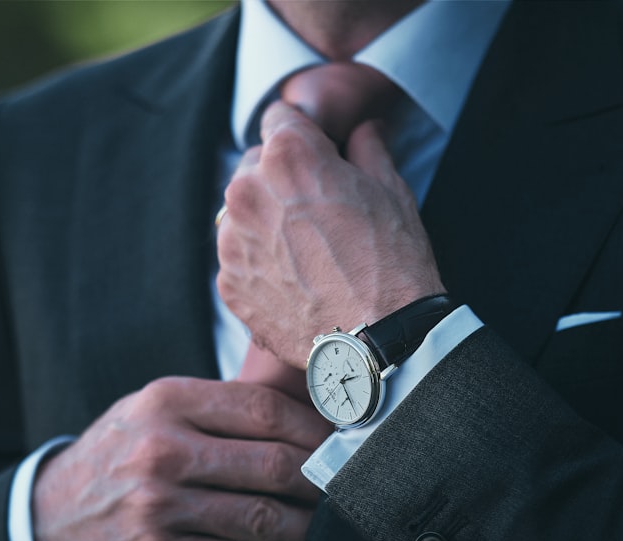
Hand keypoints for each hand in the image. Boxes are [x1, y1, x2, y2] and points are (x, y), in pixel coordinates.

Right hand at [32, 376, 332, 540]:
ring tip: (324, 521)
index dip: (311, 425)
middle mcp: (162, 451)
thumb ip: (214, 407)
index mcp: (166, 402)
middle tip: (343, 484)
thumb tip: (301, 413)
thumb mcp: (151, 410)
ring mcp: (159, 507)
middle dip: (320, 478)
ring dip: (306, 525)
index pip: (261, 408)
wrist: (50, 517)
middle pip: (272, 462)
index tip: (336, 439)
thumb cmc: (118, 455)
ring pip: (264, 517)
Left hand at [216, 101, 444, 367]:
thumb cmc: (392, 263)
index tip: (316, 155)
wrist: (379, 342)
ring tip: (307, 253)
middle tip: (317, 211)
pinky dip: (260, 265)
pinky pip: (239, 259)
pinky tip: (296, 282)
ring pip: (241, 214)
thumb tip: (366, 128)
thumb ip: (369, 148)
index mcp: (288, 155)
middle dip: (281, 179)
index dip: (303, 135)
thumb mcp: (392, 191)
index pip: (279, 117)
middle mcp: (248, 191)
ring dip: (266, 222)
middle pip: (255, 166)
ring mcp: (232, 241)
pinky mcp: (229, 284)